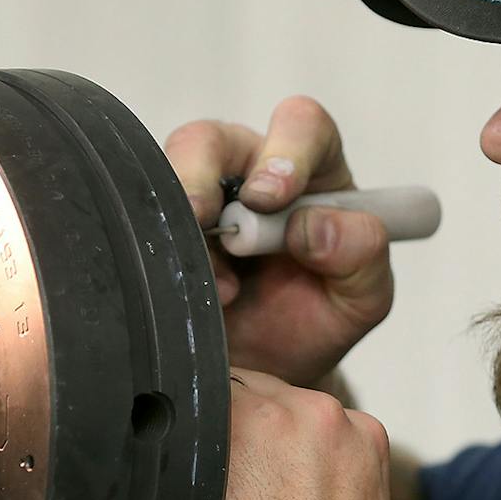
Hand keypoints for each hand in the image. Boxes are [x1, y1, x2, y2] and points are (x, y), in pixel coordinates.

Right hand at [166, 96, 393, 387]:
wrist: (269, 372)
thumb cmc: (316, 319)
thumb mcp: (364, 296)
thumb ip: (360, 254)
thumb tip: (313, 225)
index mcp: (309, 174)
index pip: (301, 126)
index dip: (286, 150)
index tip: (272, 197)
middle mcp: (245, 176)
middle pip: (210, 140)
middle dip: (201, 175)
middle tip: (205, 218)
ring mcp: (195, 204)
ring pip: (162, 179)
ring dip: (178, 226)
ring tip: (214, 286)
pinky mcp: (157, 233)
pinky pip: (136, 227)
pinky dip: (158, 257)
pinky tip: (191, 295)